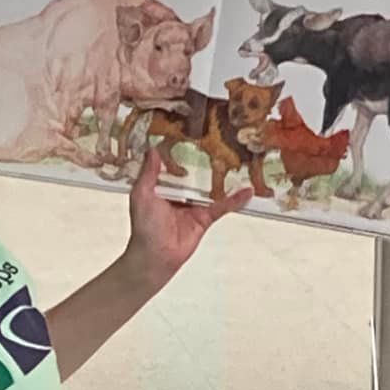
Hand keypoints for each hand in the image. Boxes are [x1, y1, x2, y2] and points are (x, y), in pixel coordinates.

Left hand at [122, 147, 245, 286]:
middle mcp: (180, 194)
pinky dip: (235, 200)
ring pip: (211, 188)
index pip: (175, 164)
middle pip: (196, 174)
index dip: (183, 151)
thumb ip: (148, 173)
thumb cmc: (144, 226)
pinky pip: (222, 207)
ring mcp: (194, 206)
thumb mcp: (142, 194)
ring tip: (241, 160)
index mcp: (163, 186)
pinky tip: (247, 191)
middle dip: (208, 160)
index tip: (193, 133)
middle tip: (223, 140)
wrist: (155, 256)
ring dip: (225, 177)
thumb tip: (152, 149)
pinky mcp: (205, 218)